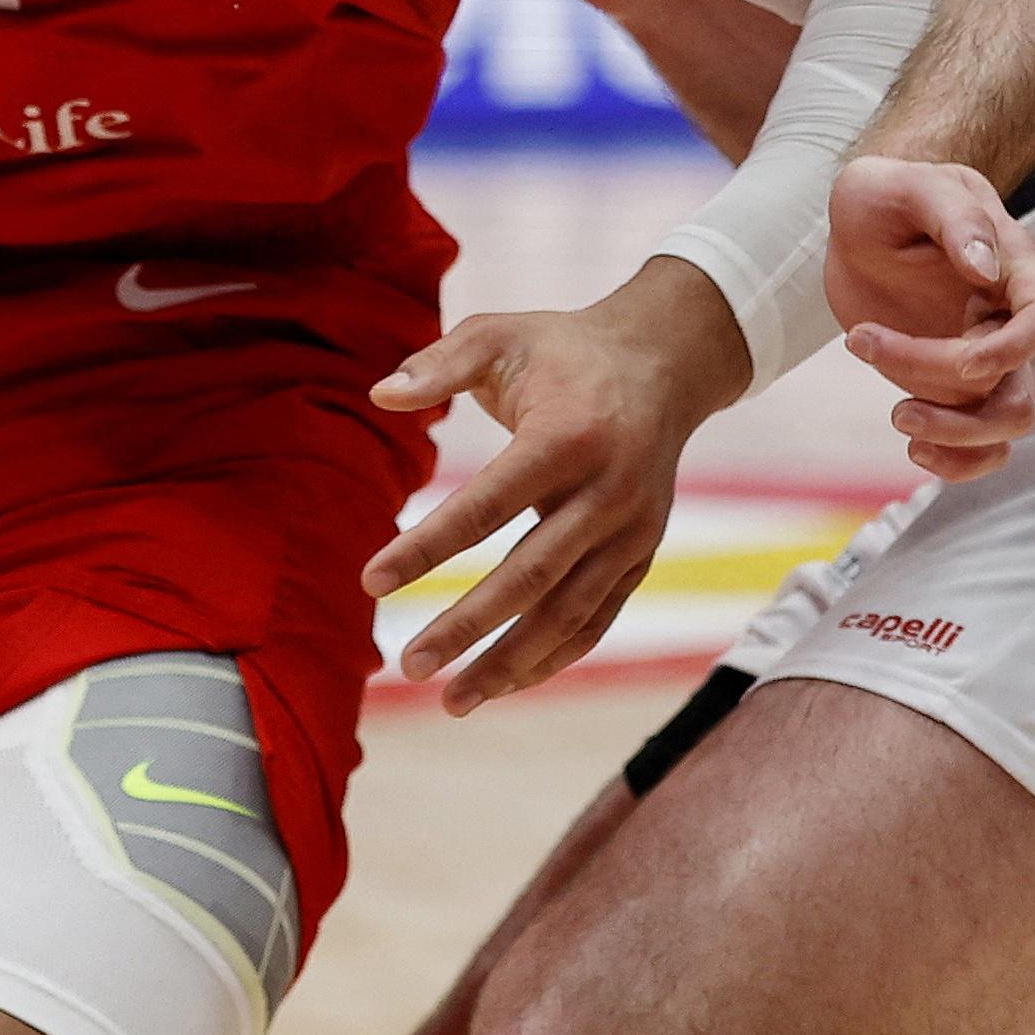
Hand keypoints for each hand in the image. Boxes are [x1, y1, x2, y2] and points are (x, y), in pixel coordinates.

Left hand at [359, 257, 747, 714]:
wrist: (663, 364)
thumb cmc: (563, 350)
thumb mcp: (500, 334)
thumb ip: (438, 363)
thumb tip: (378, 396)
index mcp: (566, 437)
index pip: (485, 505)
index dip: (427, 547)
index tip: (370, 582)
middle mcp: (607, 492)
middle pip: (529, 575)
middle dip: (467, 626)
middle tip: (409, 664)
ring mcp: (631, 531)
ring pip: (568, 612)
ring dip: (510, 661)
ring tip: (452, 701)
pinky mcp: (641, 554)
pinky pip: (596, 618)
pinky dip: (553, 656)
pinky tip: (505, 683)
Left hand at [826, 153, 1034, 484]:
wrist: (857, 227)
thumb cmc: (885, 197)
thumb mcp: (905, 186)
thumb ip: (953, 216)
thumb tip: (985, 268)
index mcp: (1013, 270)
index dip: (1016, 350)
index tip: (963, 359)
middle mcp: (1007, 322)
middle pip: (1019, 390)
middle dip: (951, 392)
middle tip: (869, 347)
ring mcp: (983, 359)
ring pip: (1004, 426)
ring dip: (953, 435)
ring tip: (896, 414)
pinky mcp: (950, 387)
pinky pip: (979, 447)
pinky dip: (957, 464)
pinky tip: (913, 448)